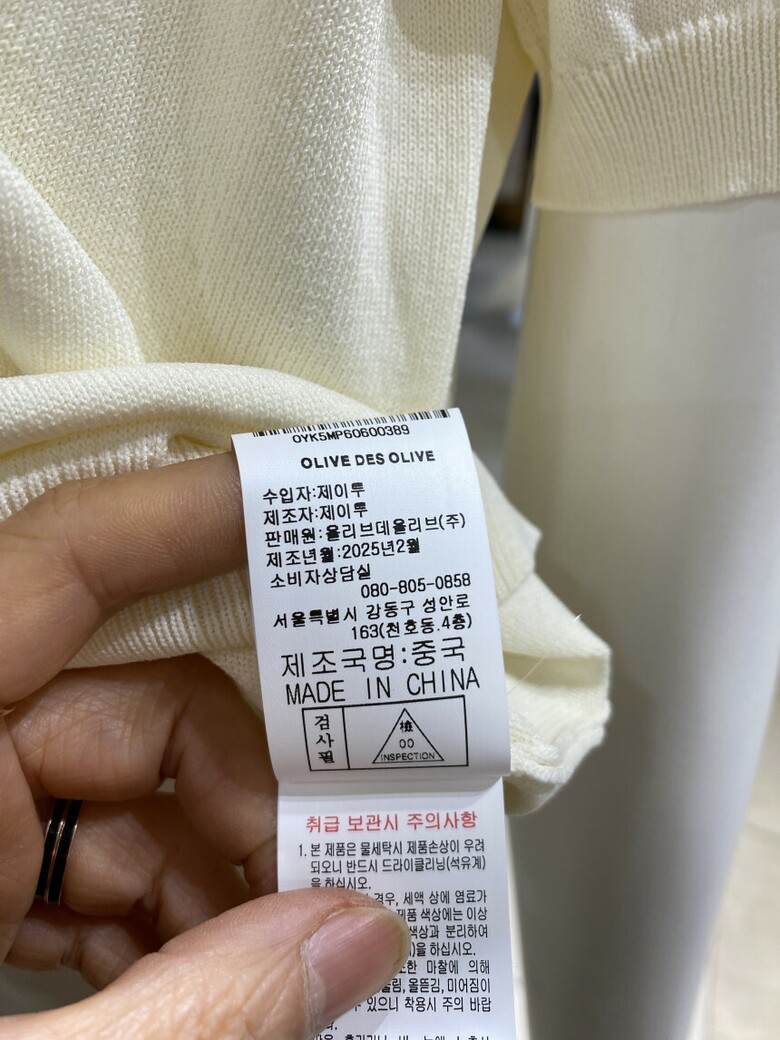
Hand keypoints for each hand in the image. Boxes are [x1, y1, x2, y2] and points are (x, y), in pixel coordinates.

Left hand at [0, 454, 408, 1037]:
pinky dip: (172, 914)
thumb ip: (201, 1011)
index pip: (59, 565)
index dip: (188, 516)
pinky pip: (100, 862)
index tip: (305, 504)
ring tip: (293, 956)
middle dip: (248, 782)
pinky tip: (220, 975)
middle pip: (136, 702)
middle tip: (346, 857)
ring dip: (223, 873)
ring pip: (135, 793)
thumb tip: (364, 939)